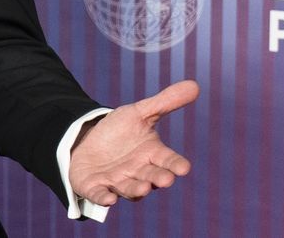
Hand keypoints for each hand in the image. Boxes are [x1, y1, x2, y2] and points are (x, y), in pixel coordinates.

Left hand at [69, 79, 198, 206]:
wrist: (88, 141)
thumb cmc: (120, 131)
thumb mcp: (139, 113)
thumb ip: (165, 102)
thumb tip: (195, 85)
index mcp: (152, 155)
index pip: (169, 161)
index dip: (176, 165)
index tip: (184, 168)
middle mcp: (139, 172)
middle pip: (152, 177)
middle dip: (159, 179)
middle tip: (165, 180)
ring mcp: (118, 181)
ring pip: (130, 189)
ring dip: (136, 189)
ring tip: (142, 188)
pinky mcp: (97, 187)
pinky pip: (101, 195)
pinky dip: (104, 198)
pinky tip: (108, 199)